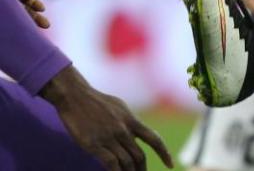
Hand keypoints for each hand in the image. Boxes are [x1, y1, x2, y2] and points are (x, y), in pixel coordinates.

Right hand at [40, 66, 173, 169]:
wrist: (76, 96)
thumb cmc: (97, 101)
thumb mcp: (121, 108)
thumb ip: (130, 122)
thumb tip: (137, 134)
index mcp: (131, 120)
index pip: (154, 139)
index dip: (164, 153)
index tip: (170, 165)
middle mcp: (123, 130)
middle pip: (139, 156)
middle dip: (142, 169)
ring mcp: (109, 138)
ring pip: (126, 163)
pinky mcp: (93, 145)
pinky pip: (110, 164)